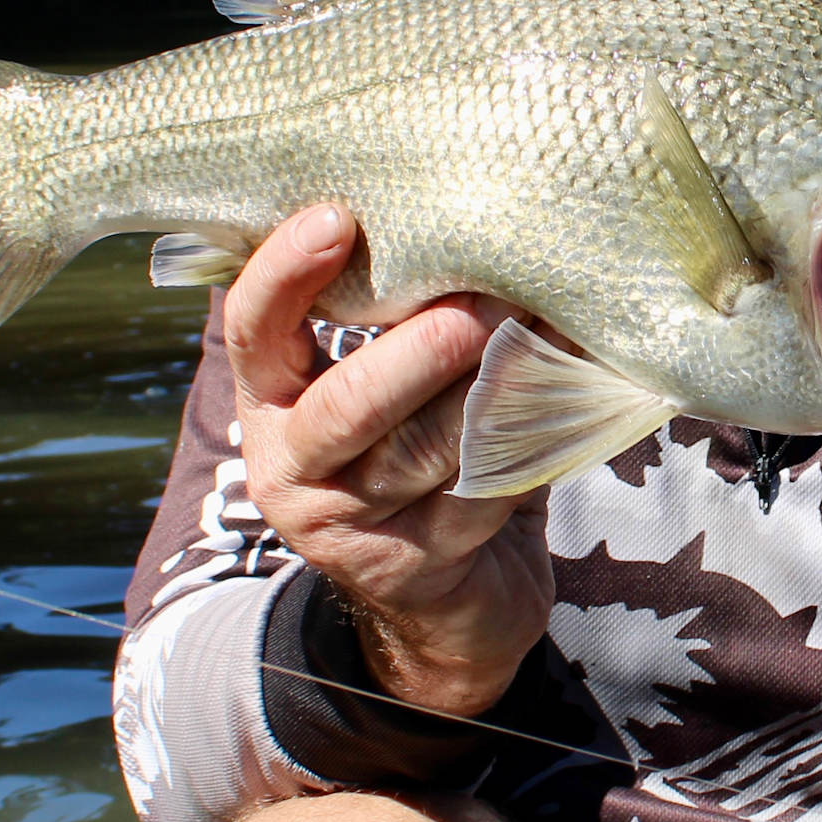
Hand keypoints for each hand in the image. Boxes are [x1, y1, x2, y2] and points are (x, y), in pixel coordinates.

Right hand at [225, 203, 552, 720]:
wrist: (450, 604)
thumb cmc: (420, 456)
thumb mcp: (383, 391)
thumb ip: (394, 320)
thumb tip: (471, 217)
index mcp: (271, 404)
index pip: (253, 331)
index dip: (284, 274)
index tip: (336, 217)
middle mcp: (291, 469)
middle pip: (347, 406)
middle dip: (419, 352)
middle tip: (483, 304)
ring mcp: (349, 528)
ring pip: (422, 453)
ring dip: (491, 393)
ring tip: (540, 337)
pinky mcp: (417, 567)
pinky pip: (480, 495)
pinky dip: (528, 443)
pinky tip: (569, 399)